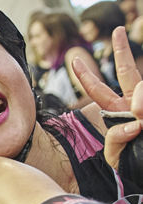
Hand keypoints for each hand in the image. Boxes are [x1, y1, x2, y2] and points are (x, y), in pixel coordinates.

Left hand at [74, 27, 142, 168]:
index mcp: (119, 112)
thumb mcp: (117, 155)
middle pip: (126, 72)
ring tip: (141, 126)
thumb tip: (135, 121)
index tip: (74, 60)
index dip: (86, 76)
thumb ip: (117, 139)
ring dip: (141, 103)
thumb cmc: (134, 165)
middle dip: (121, 50)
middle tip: (117, 30)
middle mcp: (134, 105)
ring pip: (141, 90)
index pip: (99, 90)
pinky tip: (142, 124)